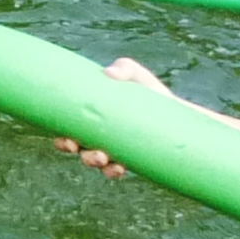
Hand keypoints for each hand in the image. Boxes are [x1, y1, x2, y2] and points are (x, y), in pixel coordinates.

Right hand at [50, 54, 176, 179]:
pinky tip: (119, 168)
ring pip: (96, 162)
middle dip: (77, 151)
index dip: (62, 139)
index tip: (66, 139)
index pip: (69, 131)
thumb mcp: (137, 75)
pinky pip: (116, 170)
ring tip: (103, 158)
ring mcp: (115, 150)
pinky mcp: (131, 159)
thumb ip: (124, 67)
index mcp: (93, 117)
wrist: (178, 112)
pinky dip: (113, 171)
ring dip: (94, 162)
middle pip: (80, 150)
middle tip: (79, 148)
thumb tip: (109, 73)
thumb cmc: (150, 90)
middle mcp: (100, 136)